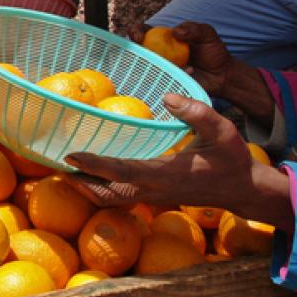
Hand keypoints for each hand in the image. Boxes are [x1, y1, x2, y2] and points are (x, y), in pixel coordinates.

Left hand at [64, 94, 293, 229]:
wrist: (243, 190)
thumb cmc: (232, 159)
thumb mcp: (223, 131)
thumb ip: (197, 113)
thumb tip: (168, 97)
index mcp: (166, 174)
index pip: (123, 171)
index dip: (96, 165)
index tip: (70, 155)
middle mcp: (153, 190)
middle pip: (106, 193)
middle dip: (79, 182)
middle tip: (53, 165)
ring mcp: (151, 197)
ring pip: (109, 199)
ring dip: (85, 188)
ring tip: (62, 170)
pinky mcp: (151, 197)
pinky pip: (118, 197)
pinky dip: (98, 189)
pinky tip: (86, 175)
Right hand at [129, 21, 235, 97]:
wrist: (223, 76)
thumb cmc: (214, 53)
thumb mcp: (207, 34)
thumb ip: (193, 28)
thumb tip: (174, 32)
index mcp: (164, 38)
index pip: (143, 31)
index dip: (135, 31)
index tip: (138, 36)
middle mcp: (159, 53)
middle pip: (136, 50)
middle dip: (133, 49)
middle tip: (145, 53)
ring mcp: (161, 69)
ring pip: (144, 67)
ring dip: (156, 64)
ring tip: (177, 65)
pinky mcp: (166, 82)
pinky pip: (158, 81)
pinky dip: (169, 76)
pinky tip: (188, 72)